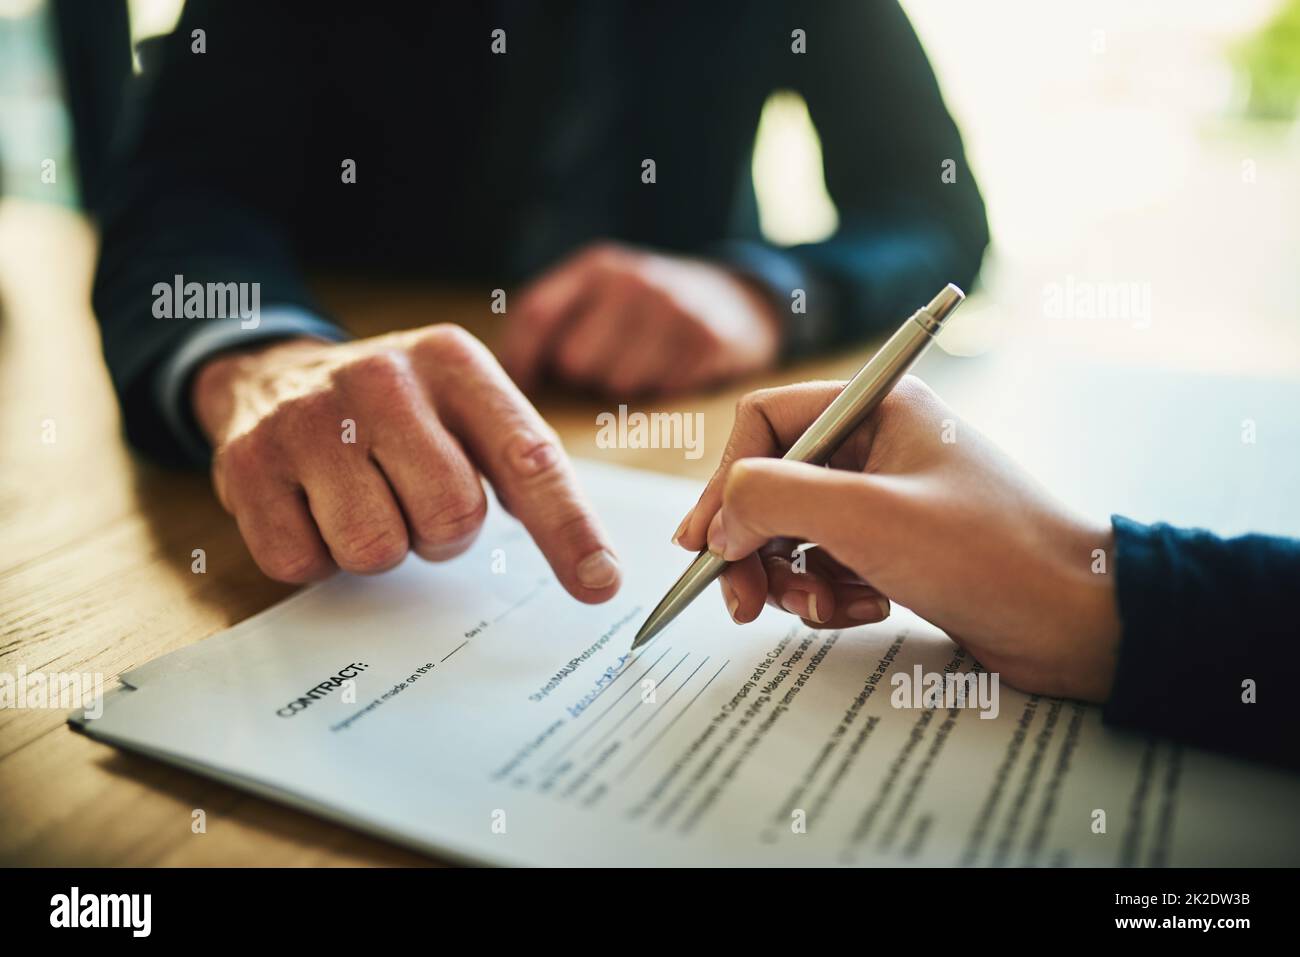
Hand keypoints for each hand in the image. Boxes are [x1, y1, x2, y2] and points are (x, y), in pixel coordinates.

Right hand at [190, 325, 620, 599]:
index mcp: (455, 363)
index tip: (600, 584)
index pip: (528, 457)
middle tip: (414, 498)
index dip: (568, 528)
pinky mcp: (248, 464)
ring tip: (365, 498)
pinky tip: (313, 507)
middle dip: (442, 532)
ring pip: (377, 549)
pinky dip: (317, 556)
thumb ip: (529, 473)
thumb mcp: (467, 409)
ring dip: (381, 546)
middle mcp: (383, 378)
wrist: (277, 373)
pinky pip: (305, 563)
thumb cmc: (399, 412)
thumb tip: (598, 572)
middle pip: (451, 517)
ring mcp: (308, 418)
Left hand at [501, 242, 781, 395]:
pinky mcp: (707, 338)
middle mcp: (632, 279)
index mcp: (596, 266)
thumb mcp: (599, 293)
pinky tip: (673, 368)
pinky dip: (663, 390)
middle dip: (583, 378)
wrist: (735, 298)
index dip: (520, 359)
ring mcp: (673, 307)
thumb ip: (551, 320)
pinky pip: (661, 391)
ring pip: (618, 384)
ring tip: (642, 366)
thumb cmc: (645, 310)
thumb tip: (501, 374)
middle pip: (575, 361)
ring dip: (625, 388)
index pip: (537, 314)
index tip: (517, 391)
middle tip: (605, 368)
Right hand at [672, 377, 1121, 701]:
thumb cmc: (987, 554)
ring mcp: (888, 498)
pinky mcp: (898, 548)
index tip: (708, 543)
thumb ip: (772, 497)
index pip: (765, 423)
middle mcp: (878, 444)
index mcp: (876, 407)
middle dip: (753, 544)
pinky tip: (865, 610)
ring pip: (797, 531)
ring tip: (819, 610)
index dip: (726, 481)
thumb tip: (720, 518)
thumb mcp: (864, 516)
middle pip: (773, 484)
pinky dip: (831, 595)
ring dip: (793, 578)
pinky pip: (830, 565)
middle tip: (740, 600)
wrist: (1080, 622)